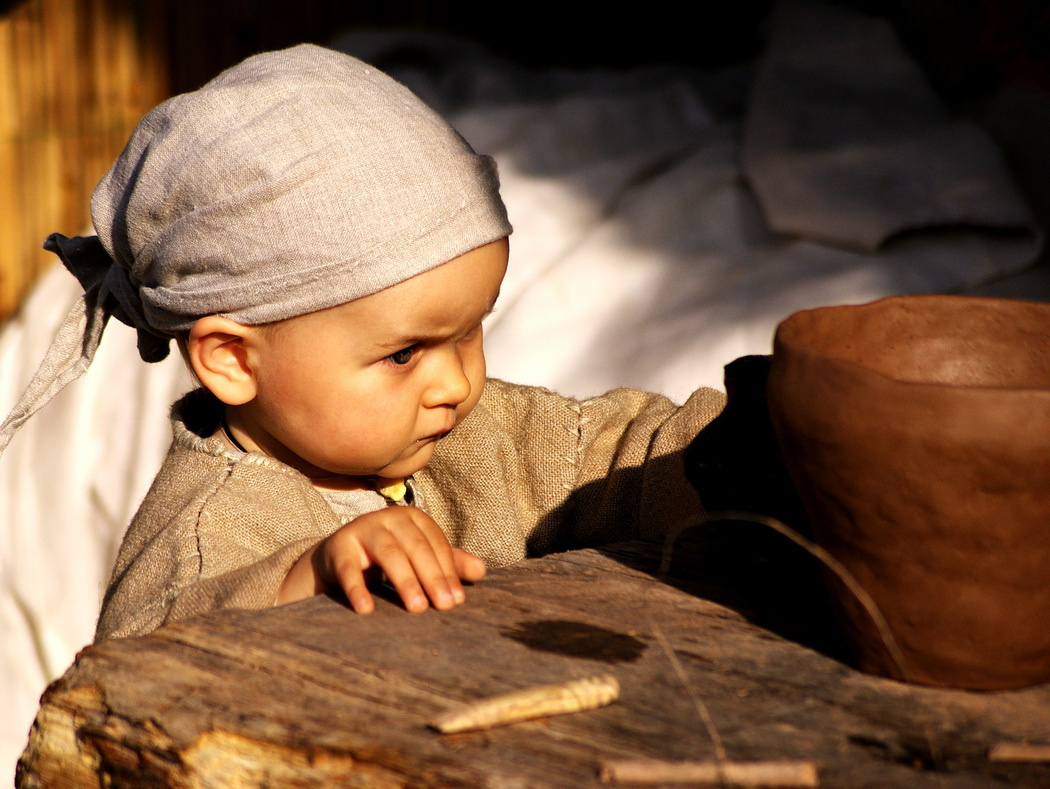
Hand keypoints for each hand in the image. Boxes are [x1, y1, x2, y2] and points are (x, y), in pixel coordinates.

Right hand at [277, 506, 485, 613]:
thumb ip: (450, 563)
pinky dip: (357, 589)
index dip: (449, 571)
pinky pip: (349, 569)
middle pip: (416, 547)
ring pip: (389, 554)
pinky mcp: (339, 548)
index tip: (457, 601)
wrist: (338, 557)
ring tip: (417, 609)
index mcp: (414, 517)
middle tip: (444, 606)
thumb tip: (482, 571)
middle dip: (432, 577)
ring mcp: (363, 530)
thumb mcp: (420, 557)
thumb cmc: (389, 557)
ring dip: (405, 581)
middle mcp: (390, 518)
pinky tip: (366, 610)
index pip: (436, 544)